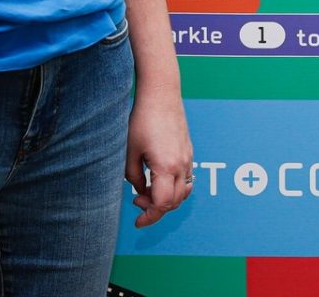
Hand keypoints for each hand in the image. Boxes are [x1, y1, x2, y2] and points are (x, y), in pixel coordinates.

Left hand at [125, 88, 193, 227]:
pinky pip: (186, 179)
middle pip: (175, 201)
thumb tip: (141, 191)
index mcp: (166, 167)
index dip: (150, 216)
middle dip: (156, 209)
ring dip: (167, 199)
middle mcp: (181, 165)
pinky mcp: (188, 152)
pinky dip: (174, 187)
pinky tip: (159, 181)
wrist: (161, 95)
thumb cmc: (142, 120)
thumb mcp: (130, 152)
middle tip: (136, 201)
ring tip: (147, 191)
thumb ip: (133, 177)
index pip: (163, 204)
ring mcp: (187, 158)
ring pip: (183, 192)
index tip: (137, 221)